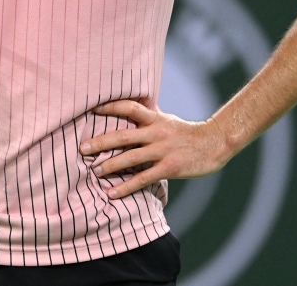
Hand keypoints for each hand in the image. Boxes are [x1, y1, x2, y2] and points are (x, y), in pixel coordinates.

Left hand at [79, 99, 233, 198]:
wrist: (213, 144)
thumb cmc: (186, 132)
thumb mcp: (166, 119)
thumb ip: (149, 114)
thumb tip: (132, 103)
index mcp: (155, 118)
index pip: (129, 107)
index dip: (111, 106)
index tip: (92, 109)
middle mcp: (156, 133)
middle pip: (123, 135)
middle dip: (101, 142)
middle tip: (83, 148)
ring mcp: (162, 151)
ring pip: (131, 158)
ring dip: (110, 166)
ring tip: (94, 171)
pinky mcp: (169, 168)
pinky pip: (143, 179)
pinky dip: (125, 187)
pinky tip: (111, 194)